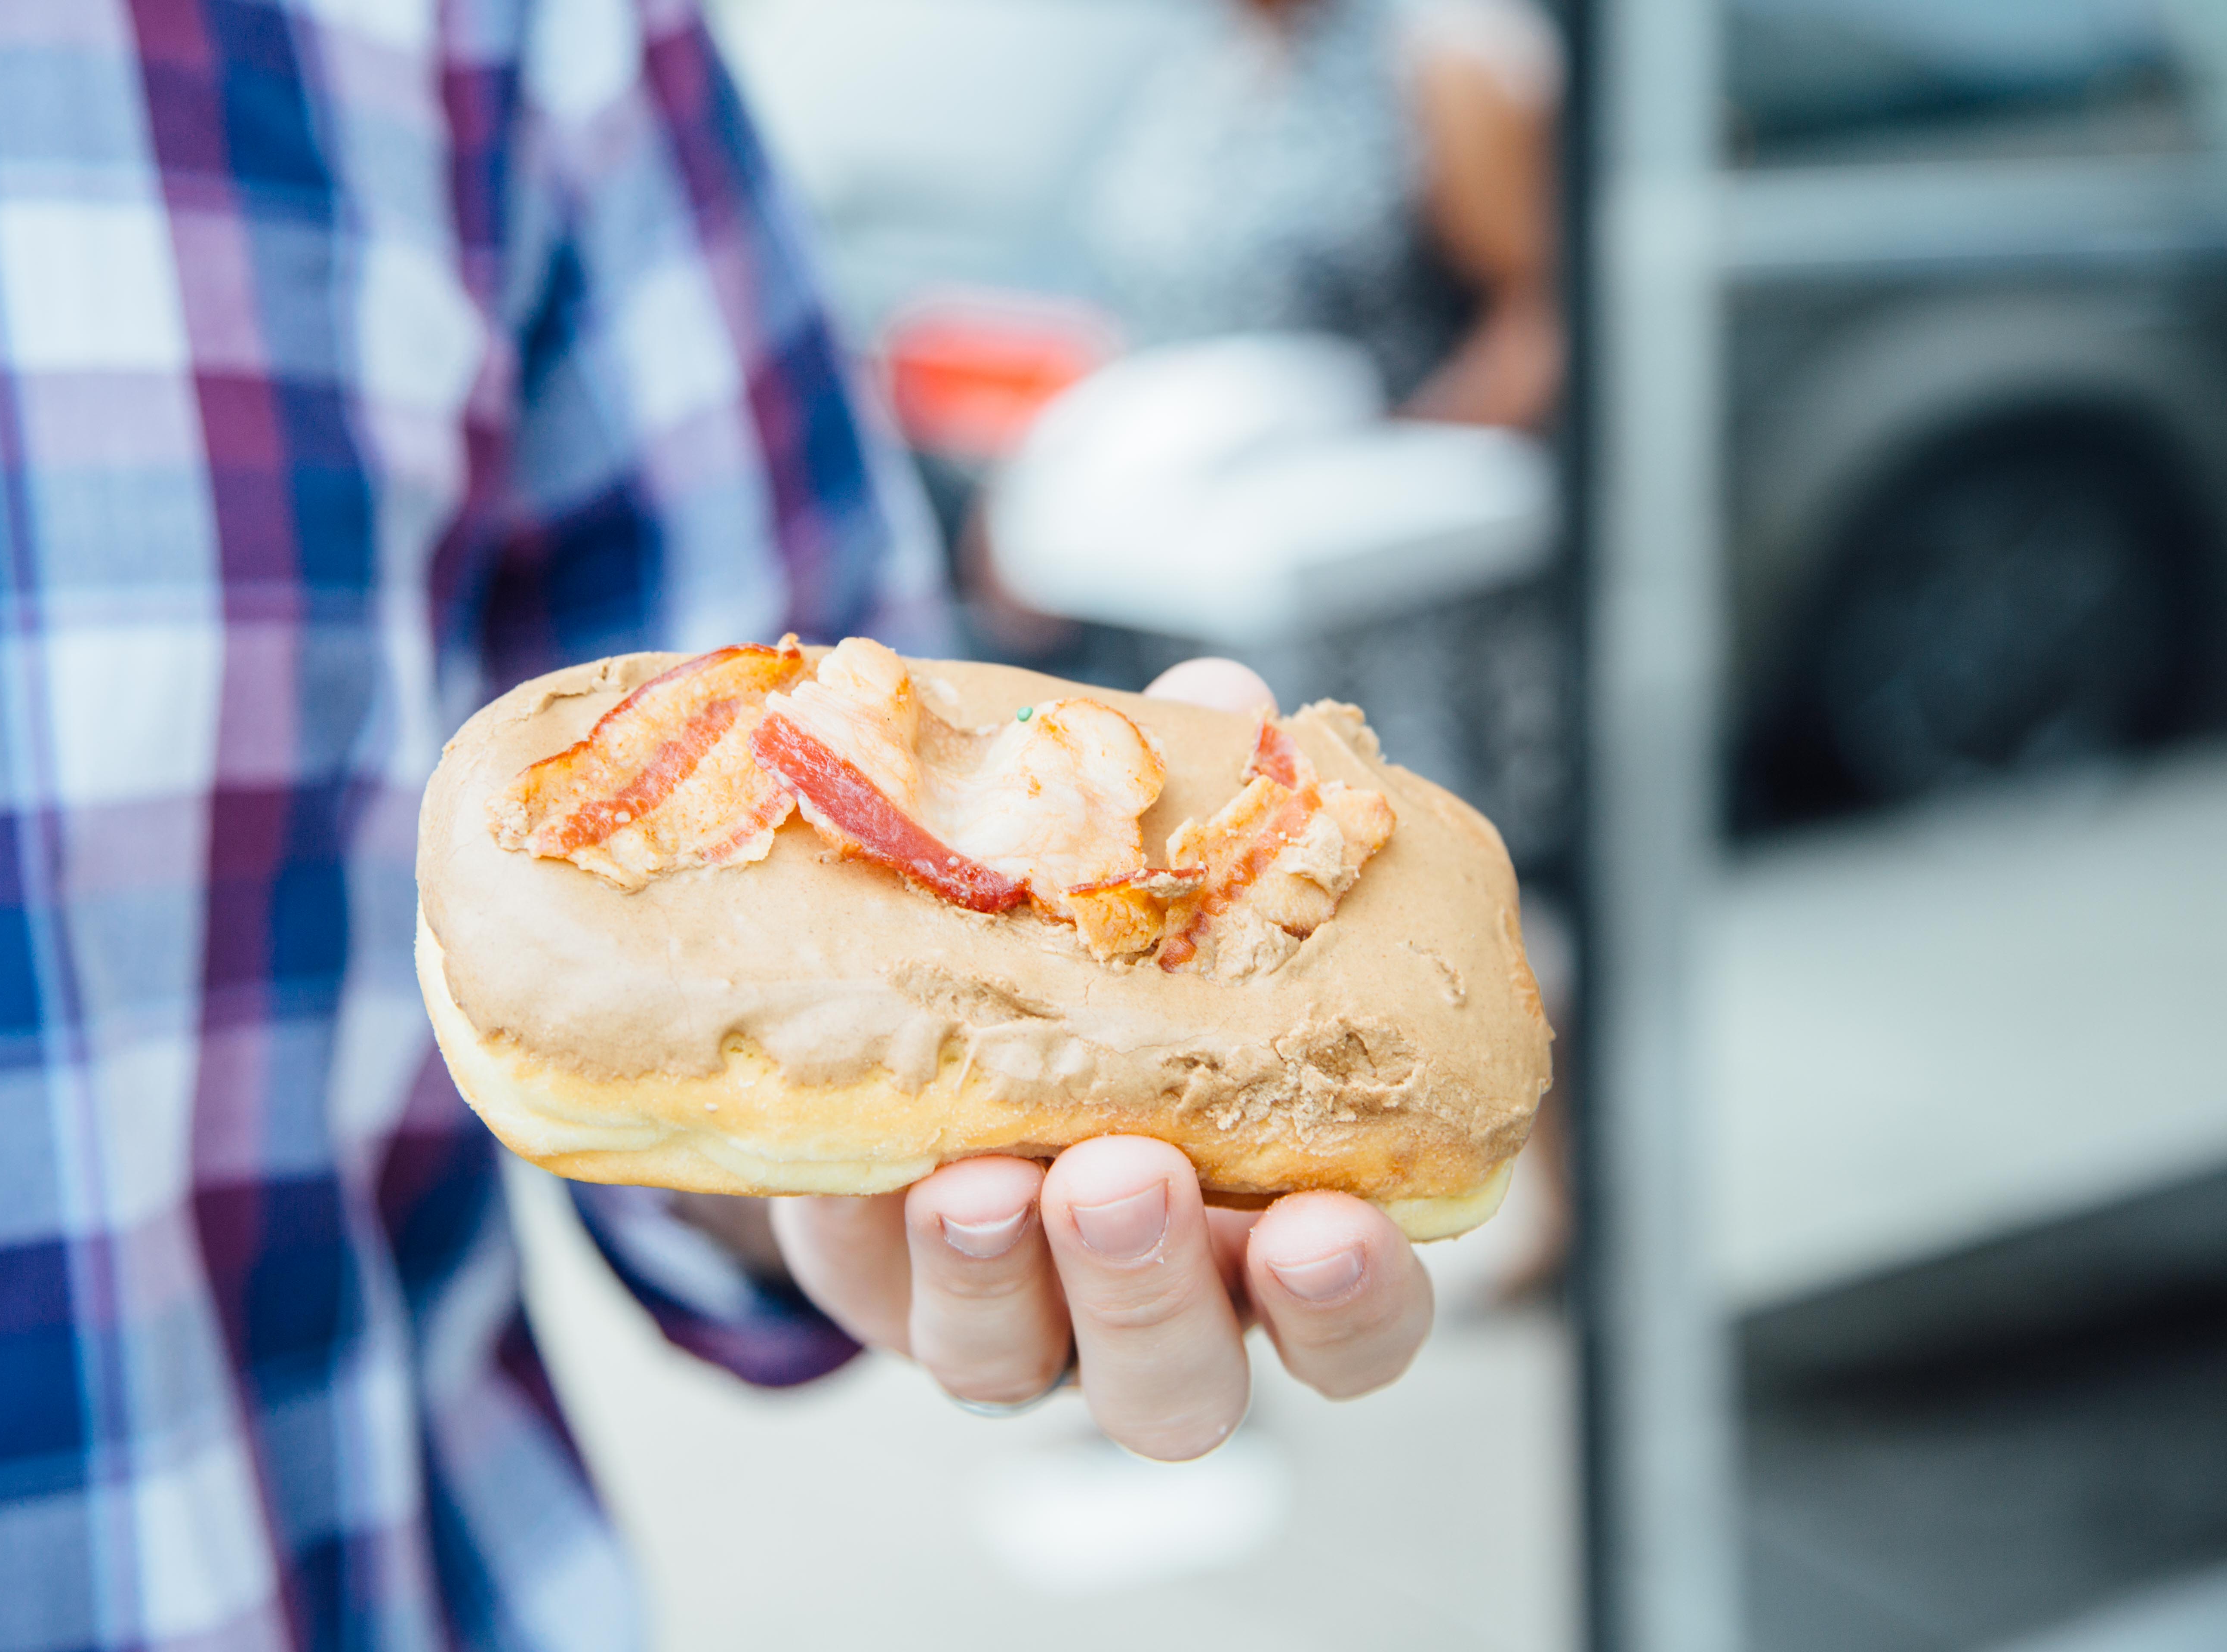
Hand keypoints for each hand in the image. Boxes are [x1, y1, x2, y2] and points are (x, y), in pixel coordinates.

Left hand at [769, 659, 1434, 1458]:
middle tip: (1127, 1176)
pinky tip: (902, 1164)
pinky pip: (890, 1305)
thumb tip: (1227, 704)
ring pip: (1025, 1365)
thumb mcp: (1155, 890)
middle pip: (1187, 1382)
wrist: (906, 1009)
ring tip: (984, 1175)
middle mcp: (1147, 1298)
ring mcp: (1010, 1310)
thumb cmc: (1087, 962)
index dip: (1356, 1295)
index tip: (1337, 1225)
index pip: (1354, 1314)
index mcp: (1262, 1222)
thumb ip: (1208, 812)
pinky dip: (897, 1242)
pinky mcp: (887, 1290)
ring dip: (1012, 1273)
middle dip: (1161, 1288)